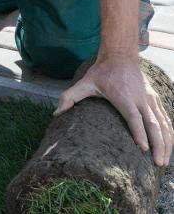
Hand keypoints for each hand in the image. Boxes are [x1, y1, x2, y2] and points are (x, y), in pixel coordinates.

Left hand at [54, 55, 172, 165]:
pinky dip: (169, 132)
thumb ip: (69, 97)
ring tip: (164, 160)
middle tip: (158, 163)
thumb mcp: (83, 83)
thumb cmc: (101, 72)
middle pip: (154, 124)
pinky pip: (165, 118)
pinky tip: (169, 146)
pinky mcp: (154, 99)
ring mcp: (150, 99)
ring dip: (167, 142)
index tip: (143, 149)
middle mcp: (140, 99)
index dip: (139, 133)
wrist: (120, 56)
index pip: (134, 117)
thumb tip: (56, 114)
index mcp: (124, 98)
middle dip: (158, 145)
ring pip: (163, 123)